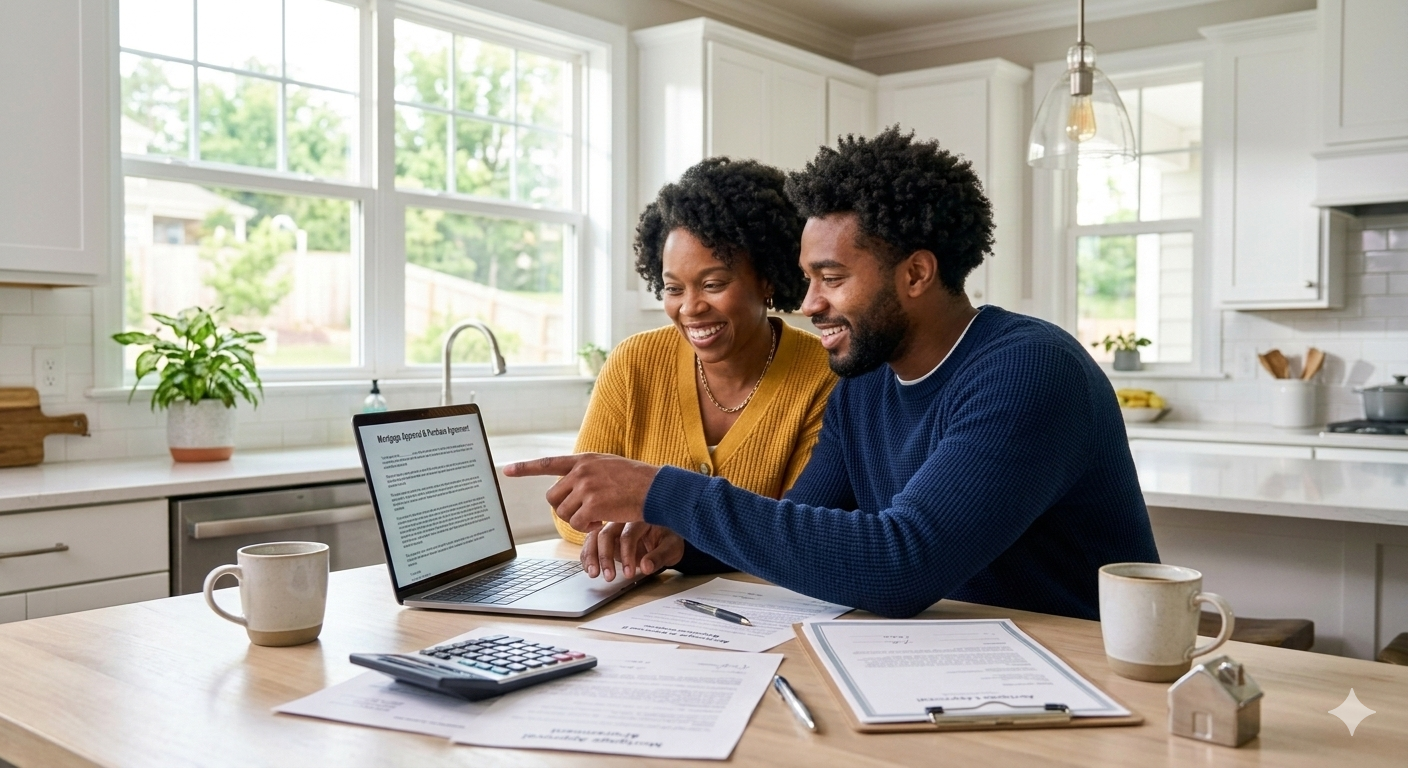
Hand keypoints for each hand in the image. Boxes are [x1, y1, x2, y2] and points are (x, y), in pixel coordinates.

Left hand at [503, 453, 659, 531]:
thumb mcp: (609, 466)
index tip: (507, 470)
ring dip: (577, 521)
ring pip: (563, 513)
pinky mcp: (593, 504)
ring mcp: (586, 487)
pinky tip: (602, 522)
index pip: (549, 463)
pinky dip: (587, 528)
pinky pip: (577, 524)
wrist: (657, 489)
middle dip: (564, 509)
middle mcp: (582, 471)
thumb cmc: (637, 481)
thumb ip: (588, 472)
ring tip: (597, 516)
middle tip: (583, 513)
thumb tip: (570, 487)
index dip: (526, 468)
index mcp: (584, 460)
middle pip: (553, 498)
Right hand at [582, 522, 684, 580]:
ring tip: (593, 573)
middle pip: (606, 533)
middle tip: (609, 577)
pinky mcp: (606, 534)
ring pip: (594, 536)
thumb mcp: (672, 548)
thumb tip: (646, 567)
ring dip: (591, 555)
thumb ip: (660, 557)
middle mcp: (623, 518)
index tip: (629, 573)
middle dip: (605, 557)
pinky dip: (587, 554)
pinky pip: (591, 541)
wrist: (664, 534)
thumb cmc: (668, 539)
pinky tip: (588, 567)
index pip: (628, 535)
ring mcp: (612, 525)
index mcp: (641, 518)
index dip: (627, 555)